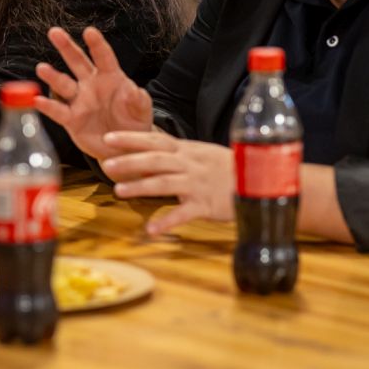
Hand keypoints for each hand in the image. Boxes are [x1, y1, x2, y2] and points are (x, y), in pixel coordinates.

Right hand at [34, 25, 152, 160]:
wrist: (125, 146)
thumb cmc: (135, 122)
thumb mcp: (142, 110)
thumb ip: (138, 99)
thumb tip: (132, 90)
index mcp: (111, 78)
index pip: (103, 57)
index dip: (96, 44)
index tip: (89, 31)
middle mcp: (92, 85)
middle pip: (77, 62)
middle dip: (66, 47)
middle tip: (54, 32)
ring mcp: (80, 101)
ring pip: (63, 84)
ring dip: (53, 76)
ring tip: (41, 68)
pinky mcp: (72, 120)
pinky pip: (58, 111)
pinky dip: (47, 106)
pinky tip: (37, 100)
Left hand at [101, 131, 234, 234]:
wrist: (262, 181)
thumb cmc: (230, 168)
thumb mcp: (202, 154)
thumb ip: (177, 153)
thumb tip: (149, 149)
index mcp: (187, 151)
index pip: (154, 141)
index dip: (130, 139)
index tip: (108, 138)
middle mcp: (190, 165)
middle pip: (155, 160)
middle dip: (129, 161)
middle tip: (106, 164)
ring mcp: (198, 184)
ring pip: (165, 183)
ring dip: (140, 186)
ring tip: (118, 190)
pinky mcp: (207, 205)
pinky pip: (184, 213)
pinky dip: (167, 221)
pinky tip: (151, 230)